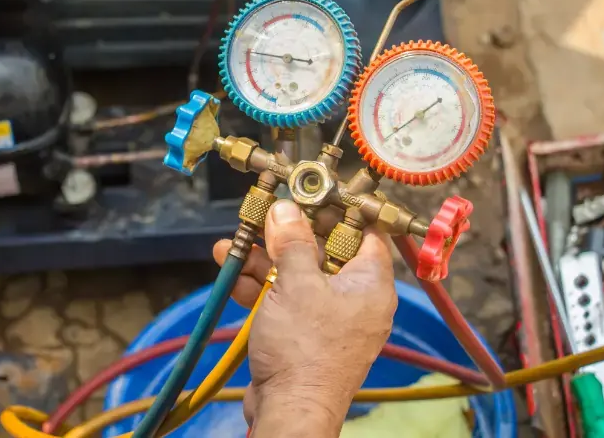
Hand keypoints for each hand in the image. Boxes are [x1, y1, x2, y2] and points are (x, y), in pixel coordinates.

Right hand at [213, 200, 396, 436]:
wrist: (289, 411)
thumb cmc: (305, 351)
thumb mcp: (296, 284)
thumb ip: (291, 242)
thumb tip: (286, 209)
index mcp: (371, 284)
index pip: (365, 232)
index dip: (338, 209)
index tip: (311, 194)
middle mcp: (355, 299)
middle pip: (324, 250)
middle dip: (287, 233)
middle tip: (265, 214)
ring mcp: (329, 317)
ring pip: (298, 274)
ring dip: (265, 258)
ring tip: (235, 242)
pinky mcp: (305, 333)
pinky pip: (286, 298)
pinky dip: (261, 285)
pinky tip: (232, 271)